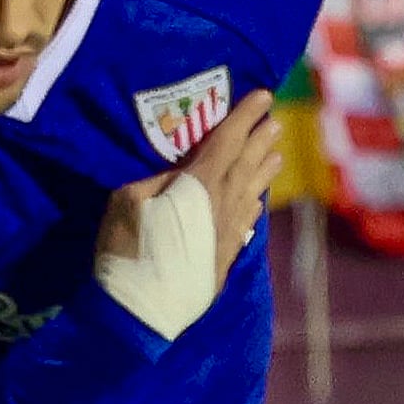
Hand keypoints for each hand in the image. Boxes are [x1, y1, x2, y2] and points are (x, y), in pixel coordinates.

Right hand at [97, 91, 280, 334]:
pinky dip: (252, 206)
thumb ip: (157, 180)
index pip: (228, 140)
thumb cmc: (126, 248)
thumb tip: (179, 175)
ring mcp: (227, 233)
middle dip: (260, 139)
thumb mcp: (128, 200)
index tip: (263, 95)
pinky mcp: (224, 257)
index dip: (245, 116)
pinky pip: (245, 223)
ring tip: (276, 154)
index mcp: (200, 184)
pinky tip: (256, 202)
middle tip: (274, 120)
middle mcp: (223, 205)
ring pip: (251, 193)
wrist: (141, 308)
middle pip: (246, 164)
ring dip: (264, 171)